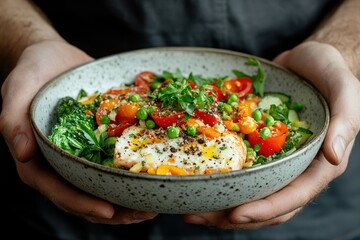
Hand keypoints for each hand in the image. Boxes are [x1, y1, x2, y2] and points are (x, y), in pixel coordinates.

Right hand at [0, 40, 156, 223]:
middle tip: (144, 214)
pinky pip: (113, 165)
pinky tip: (151, 176)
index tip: (109, 210)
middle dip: (114, 211)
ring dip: (127, 201)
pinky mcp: (97, 145)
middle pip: (86, 197)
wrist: (54, 58)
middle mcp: (60, 164)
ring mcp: (81, 156)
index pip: (59, 191)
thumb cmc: (32, 73)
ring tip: (152, 206)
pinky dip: (130, 174)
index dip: (83, 204)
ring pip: (103, 187)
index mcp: (38, 161)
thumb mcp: (17, 90)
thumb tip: (22, 154)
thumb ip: (13, 121)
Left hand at [182, 41, 359, 228]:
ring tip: (188, 206)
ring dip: (219, 203)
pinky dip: (219, 176)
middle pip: (266, 203)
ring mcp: (274, 159)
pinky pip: (238, 167)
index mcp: (319, 164)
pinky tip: (194, 176)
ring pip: (248, 191)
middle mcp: (295, 168)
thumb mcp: (345, 90)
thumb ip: (345, 122)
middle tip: (197, 215)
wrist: (308, 62)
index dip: (265, 209)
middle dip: (232, 215)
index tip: (235, 214)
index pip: (294, 196)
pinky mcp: (257, 147)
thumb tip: (334, 157)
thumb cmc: (331, 73)